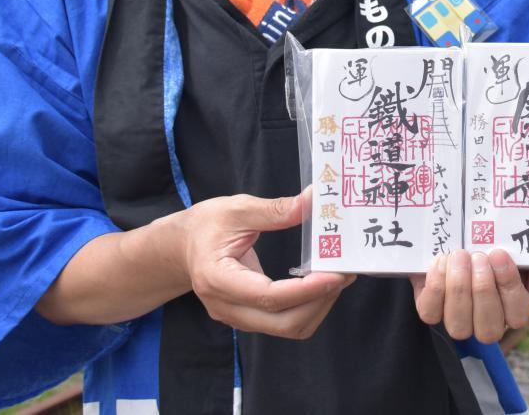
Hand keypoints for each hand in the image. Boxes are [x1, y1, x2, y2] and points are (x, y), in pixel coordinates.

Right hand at [181, 187, 354, 338]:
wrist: (182, 247)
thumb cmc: (206, 225)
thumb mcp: (237, 208)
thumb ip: (275, 209)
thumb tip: (313, 201)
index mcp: (218, 279)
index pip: (269, 297)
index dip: (307, 290)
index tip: (336, 274)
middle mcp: (227, 308)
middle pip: (284, 322)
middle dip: (321, 301)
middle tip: (346, 272)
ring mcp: (238, 317)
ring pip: (288, 328)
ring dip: (319, 306)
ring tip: (338, 276)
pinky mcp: (249, 317)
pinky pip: (284, 322)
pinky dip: (309, 306)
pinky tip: (321, 282)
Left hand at [409, 249, 528, 342]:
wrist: (465, 236)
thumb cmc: (504, 247)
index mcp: (515, 310)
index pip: (518, 315)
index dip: (508, 287)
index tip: (499, 255)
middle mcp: (487, 322)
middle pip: (489, 329)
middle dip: (483, 291)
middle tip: (478, 256)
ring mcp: (458, 319)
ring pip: (459, 325)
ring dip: (459, 289)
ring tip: (459, 256)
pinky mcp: (433, 307)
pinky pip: (430, 312)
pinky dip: (435, 288)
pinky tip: (442, 262)